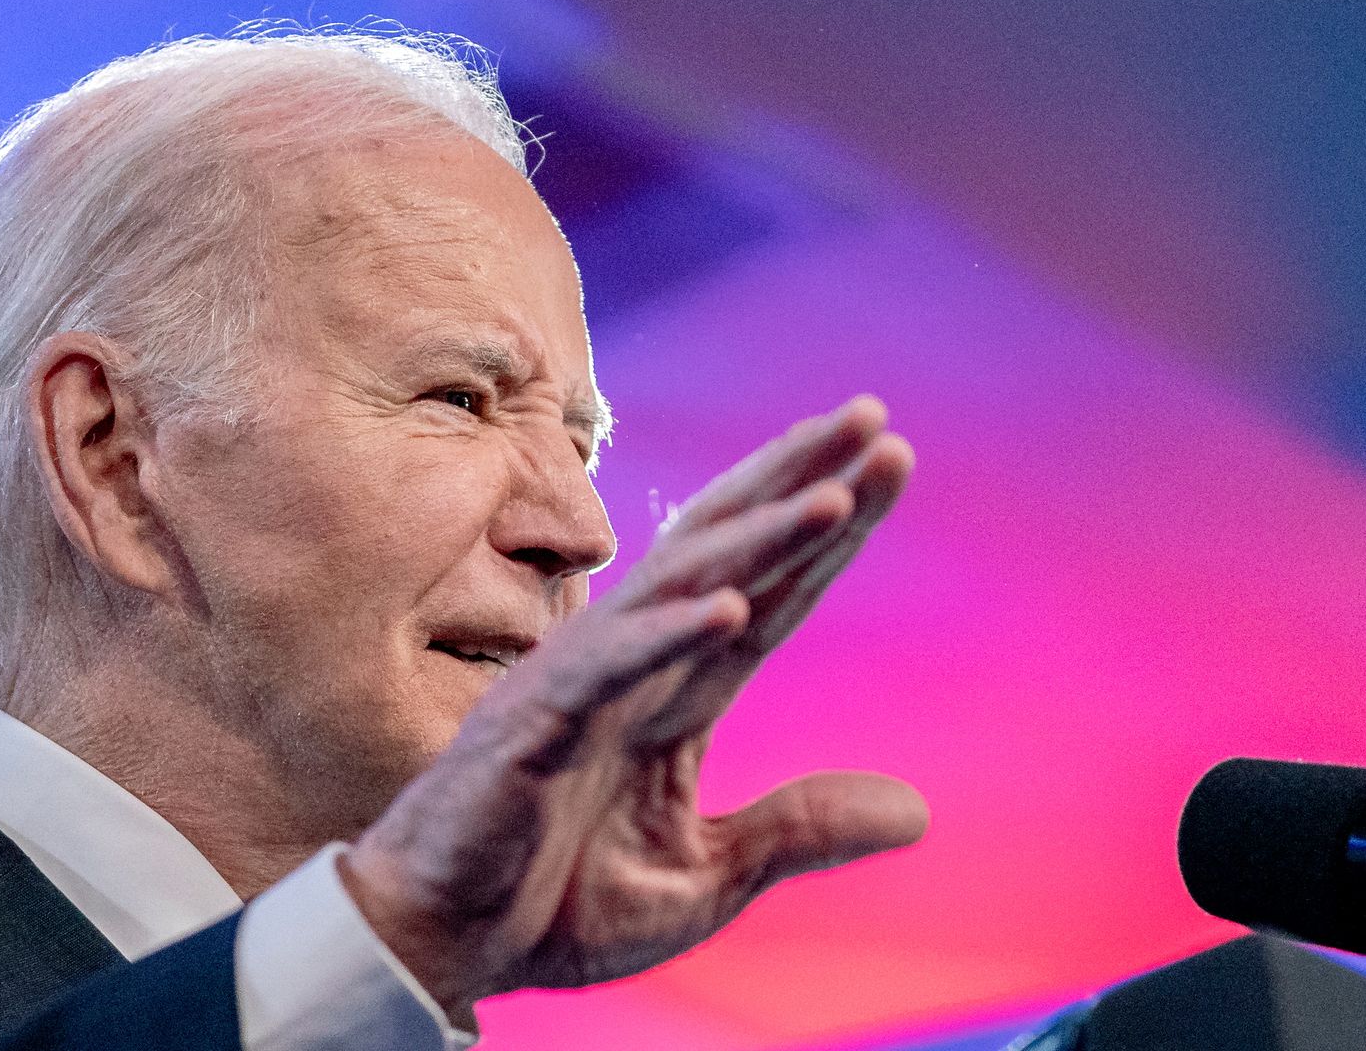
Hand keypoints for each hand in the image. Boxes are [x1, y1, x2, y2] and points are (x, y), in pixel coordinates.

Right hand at [339, 395, 927, 1020]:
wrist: (444, 948)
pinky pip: (604, 670)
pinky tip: (729, 608)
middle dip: (798, 483)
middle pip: (727, 554)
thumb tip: (921, 812)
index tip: (890, 464)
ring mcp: (578, 688)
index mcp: (672, 696)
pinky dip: (666, 637)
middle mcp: (631, 668)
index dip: (827, 534)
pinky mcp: (531, 727)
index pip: (767, 596)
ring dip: (756, 538)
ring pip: (677, 589)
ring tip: (831, 492)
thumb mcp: (706, 878)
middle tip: (874, 417)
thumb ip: (800, 830)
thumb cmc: (553, 905)